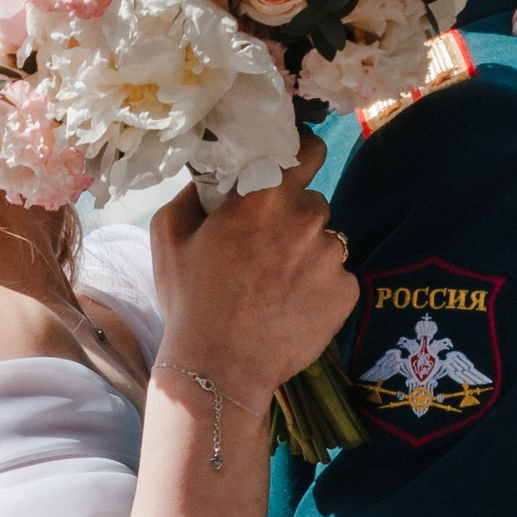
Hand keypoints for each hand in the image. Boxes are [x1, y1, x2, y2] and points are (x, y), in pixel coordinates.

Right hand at [151, 134, 356, 398]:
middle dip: (293, 216)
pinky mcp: (347, 292)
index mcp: (266, 194)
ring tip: (275, 285)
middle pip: (312, 201)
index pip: (309, 147)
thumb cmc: (190, 300)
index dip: (301, 154)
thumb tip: (216, 173)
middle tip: (265, 246)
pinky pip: (337, 277)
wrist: (219, 369)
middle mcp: (308, 217)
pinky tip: (290, 307)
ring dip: (307, 253)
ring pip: (326, 241)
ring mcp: (333, 256)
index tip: (289, 168)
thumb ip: (196, 189)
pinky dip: (319, 287)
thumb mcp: (168, 232)